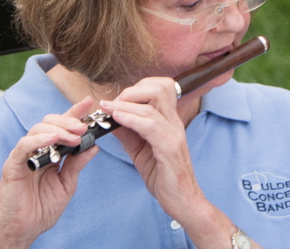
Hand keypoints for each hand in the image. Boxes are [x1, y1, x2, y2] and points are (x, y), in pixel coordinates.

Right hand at [0, 97, 98, 247]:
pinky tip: (52, 139)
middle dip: (69, 120)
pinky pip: (23, 146)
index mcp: (50, 153)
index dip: (75, 113)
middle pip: (50, 123)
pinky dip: (37, 140)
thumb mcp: (66, 185)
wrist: (23, 232)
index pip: (62, 127)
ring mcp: (24, 156)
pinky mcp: (12, 165)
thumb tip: (94, 146)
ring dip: (58, 129)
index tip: (89, 103)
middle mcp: (36, 150)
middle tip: (84, 126)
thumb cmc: (41, 209)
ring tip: (74, 136)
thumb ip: (77, 165)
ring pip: (37, 129)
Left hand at [100, 77, 204, 219]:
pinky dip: (131, 119)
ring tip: (108, 109)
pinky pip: (150, 126)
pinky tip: (117, 119)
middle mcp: (174, 123)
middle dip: (132, 90)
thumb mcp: (139, 149)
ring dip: (126, 103)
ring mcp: (174, 134)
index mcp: (170, 120)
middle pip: (159, 87)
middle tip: (113, 104)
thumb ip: (127, 132)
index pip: (160, 87)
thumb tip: (109, 117)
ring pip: (153, 103)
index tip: (117, 99)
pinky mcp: (170, 149)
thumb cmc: (163, 176)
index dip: (137, 87)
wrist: (182, 201)